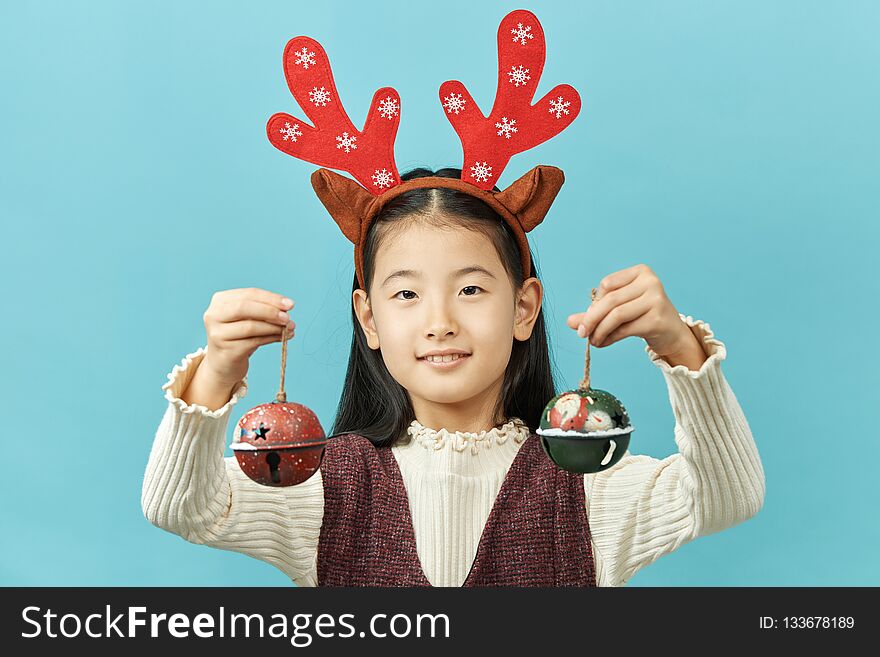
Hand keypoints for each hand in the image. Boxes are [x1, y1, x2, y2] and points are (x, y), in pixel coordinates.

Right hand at [201, 287, 295, 384]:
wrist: (224, 362)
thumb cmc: (239, 335)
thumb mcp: (248, 318)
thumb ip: (263, 310)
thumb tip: (286, 310)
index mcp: (220, 301)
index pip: (248, 294)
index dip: (271, 298)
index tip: (290, 304)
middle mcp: (214, 315)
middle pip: (245, 307)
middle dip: (270, 311)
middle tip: (288, 317)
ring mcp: (218, 334)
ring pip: (250, 326)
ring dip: (274, 327)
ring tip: (289, 329)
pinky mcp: (226, 351)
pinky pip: (253, 342)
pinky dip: (271, 338)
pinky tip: (282, 338)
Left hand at [565, 264, 695, 357]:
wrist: (672, 333)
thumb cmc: (643, 316)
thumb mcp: (619, 309)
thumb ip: (594, 312)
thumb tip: (569, 322)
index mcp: (641, 272)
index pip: (607, 284)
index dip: (595, 302)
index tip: (589, 317)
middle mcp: (651, 282)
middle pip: (611, 300)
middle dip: (591, 319)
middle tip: (581, 333)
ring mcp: (656, 300)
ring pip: (616, 315)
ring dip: (599, 330)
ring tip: (592, 341)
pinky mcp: (657, 319)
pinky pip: (625, 329)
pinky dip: (610, 337)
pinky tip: (603, 343)